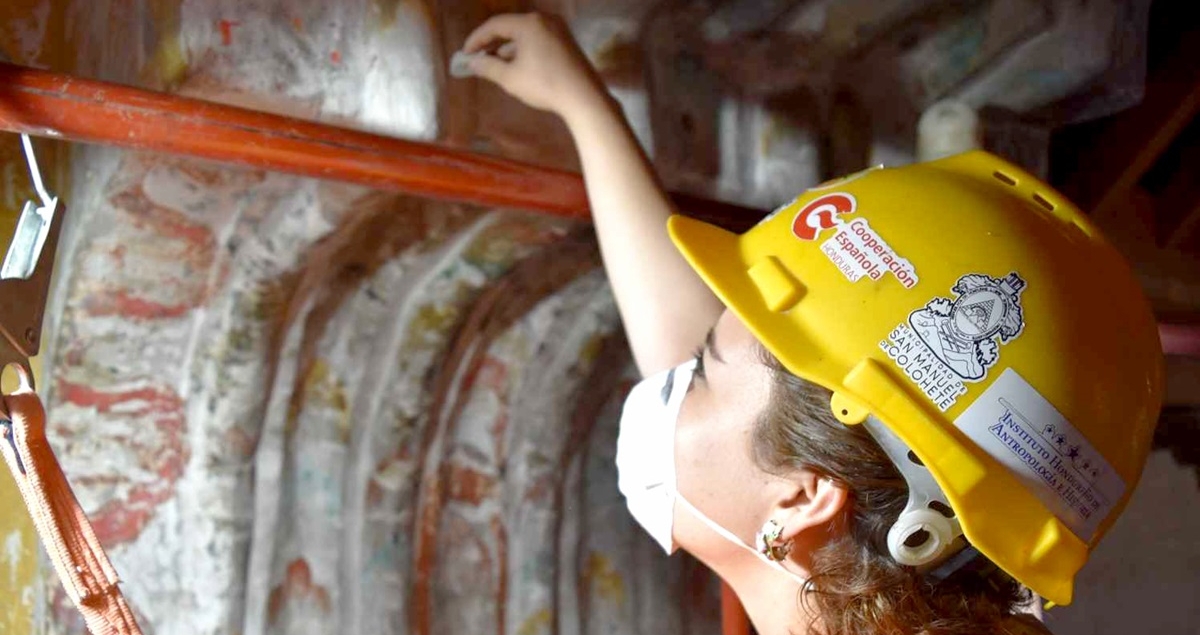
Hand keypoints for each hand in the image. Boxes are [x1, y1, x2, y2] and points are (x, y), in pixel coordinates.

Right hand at [462, 13, 607, 121]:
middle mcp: (544, 19)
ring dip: (507, 46)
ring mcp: (558, 28)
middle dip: (491, 42)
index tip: (465, 54)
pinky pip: (538, 39)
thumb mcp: (510, 78)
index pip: (494, 25)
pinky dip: (524, 48)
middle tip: (476, 56)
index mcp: (528, 23)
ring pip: (525, 33)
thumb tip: (472, 62)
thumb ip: (487, 66)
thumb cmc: (544, 85)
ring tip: (494, 62)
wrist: (584, 97)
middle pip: (510, 26)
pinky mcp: (566, 40)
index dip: (476, 39)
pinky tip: (516, 64)